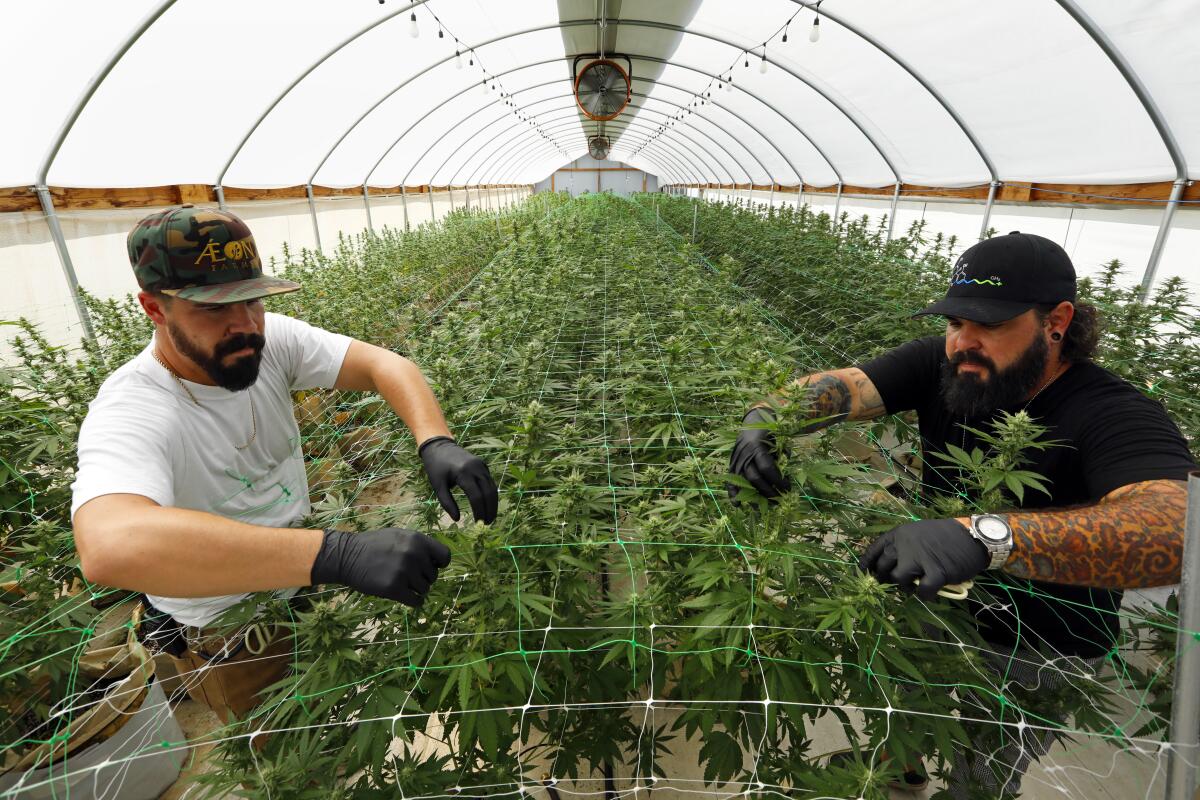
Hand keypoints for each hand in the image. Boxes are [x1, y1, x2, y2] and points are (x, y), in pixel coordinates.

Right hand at [311, 528, 450, 606]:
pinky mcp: (394, 588)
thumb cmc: (374, 545)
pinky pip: (416, 601)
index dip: (439, 564)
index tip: (430, 567)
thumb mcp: (399, 536)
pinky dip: (413, 601)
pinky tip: (404, 596)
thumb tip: (439, 560)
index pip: (445, 556)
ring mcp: (404, 572)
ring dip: (416, 589)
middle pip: (434, 576)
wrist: (347, 556)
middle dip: (423, 578)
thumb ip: (419, 545)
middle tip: (407, 575)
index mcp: (417, 540)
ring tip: (401, 582)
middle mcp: (413, 554)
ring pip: (425, 590)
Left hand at [418, 436, 498, 523]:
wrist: (439, 446)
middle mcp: (476, 468)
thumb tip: (457, 519)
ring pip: (492, 488)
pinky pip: (490, 482)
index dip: (479, 512)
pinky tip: (488, 505)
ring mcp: (481, 465)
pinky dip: (491, 494)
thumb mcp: (437, 486)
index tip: (478, 523)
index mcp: (464, 473)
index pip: (476, 497)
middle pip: (488, 493)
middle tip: (487, 524)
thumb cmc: (436, 467)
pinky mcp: (483, 465)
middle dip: (489, 510)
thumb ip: (447, 503)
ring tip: (490, 518)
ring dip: (493, 504)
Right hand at [728, 407, 789, 500]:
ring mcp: (736, 461)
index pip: (767, 469)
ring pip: (742, 483)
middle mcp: (744, 455)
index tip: (788, 488)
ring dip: (753, 497)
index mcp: (757, 447)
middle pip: (755, 478)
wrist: (751, 424)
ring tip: (764, 507)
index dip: (778, 481)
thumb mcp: (778, 441)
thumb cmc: (768, 433)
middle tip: (779, 500)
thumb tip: (785, 476)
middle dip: (768, 492)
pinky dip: (732, 494)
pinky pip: (730, 481)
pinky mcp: (731, 465)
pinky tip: (738, 505)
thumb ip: (782, 457)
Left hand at [858, 518, 988, 600]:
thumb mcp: (918, 533)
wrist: (973, 536)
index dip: (867, 563)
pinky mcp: (936, 573)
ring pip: (897, 580)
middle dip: (885, 579)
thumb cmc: (945, 536)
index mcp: (900, 534)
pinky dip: (925, 595)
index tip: (864, 572)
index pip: (874, 550)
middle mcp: (905, 544)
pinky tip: (930, 592)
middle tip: (893, 583)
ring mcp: (920, 559)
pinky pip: (922, 592)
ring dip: (903, 587)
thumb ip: (903, 546)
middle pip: (883, 568)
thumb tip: (889, 565)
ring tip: (913, 586)